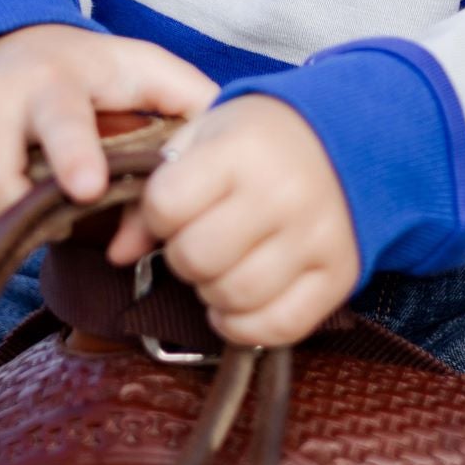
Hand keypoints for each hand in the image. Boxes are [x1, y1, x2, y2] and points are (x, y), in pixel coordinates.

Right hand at [0, 24, 218, 245]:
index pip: (59, 119)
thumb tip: (226, 148)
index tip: (88, 189)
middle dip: (19, 220)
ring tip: (27, 222)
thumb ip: (186, 102)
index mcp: (55, 78)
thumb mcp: (139, 70)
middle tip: (54, 227)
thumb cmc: (86, 70)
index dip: (72, 155)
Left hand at [107, 94, 360, 346]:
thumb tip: (117, 253)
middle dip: (184, 255)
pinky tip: (238, 301)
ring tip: (221, 267)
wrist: (347, 138)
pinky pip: (279, 327)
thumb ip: (157, 189)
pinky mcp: (340, 274)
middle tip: (198, 239)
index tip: (175, 206)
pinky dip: (246, 326)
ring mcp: (315, 237)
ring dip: (212, 291)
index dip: (159, 213)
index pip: (166, 204)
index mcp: (242, 149)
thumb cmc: (262, 138)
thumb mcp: (205, 136)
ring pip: (234, 296)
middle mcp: (283, 192)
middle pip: (197, 257)